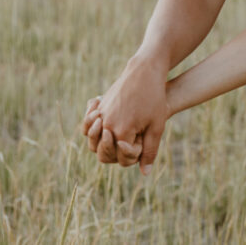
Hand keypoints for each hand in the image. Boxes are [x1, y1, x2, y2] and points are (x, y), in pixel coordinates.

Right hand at [80, 59, 169, 174]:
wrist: (144, 72)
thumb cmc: (154, 99)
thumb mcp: (156, 126)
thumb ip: (149, 151)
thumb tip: (145, 173)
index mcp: (120, 132)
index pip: (118, 157)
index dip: (129, 155)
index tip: (138, 145)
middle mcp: (106, 125)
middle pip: (101, 151)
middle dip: (112, 152)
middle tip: (123, 143)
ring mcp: (100, 114)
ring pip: (91, 137)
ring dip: (99, 140)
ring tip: (111, 135)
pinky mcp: (99, 105)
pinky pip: (89, 120)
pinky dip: (92, 124)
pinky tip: (102, 121)